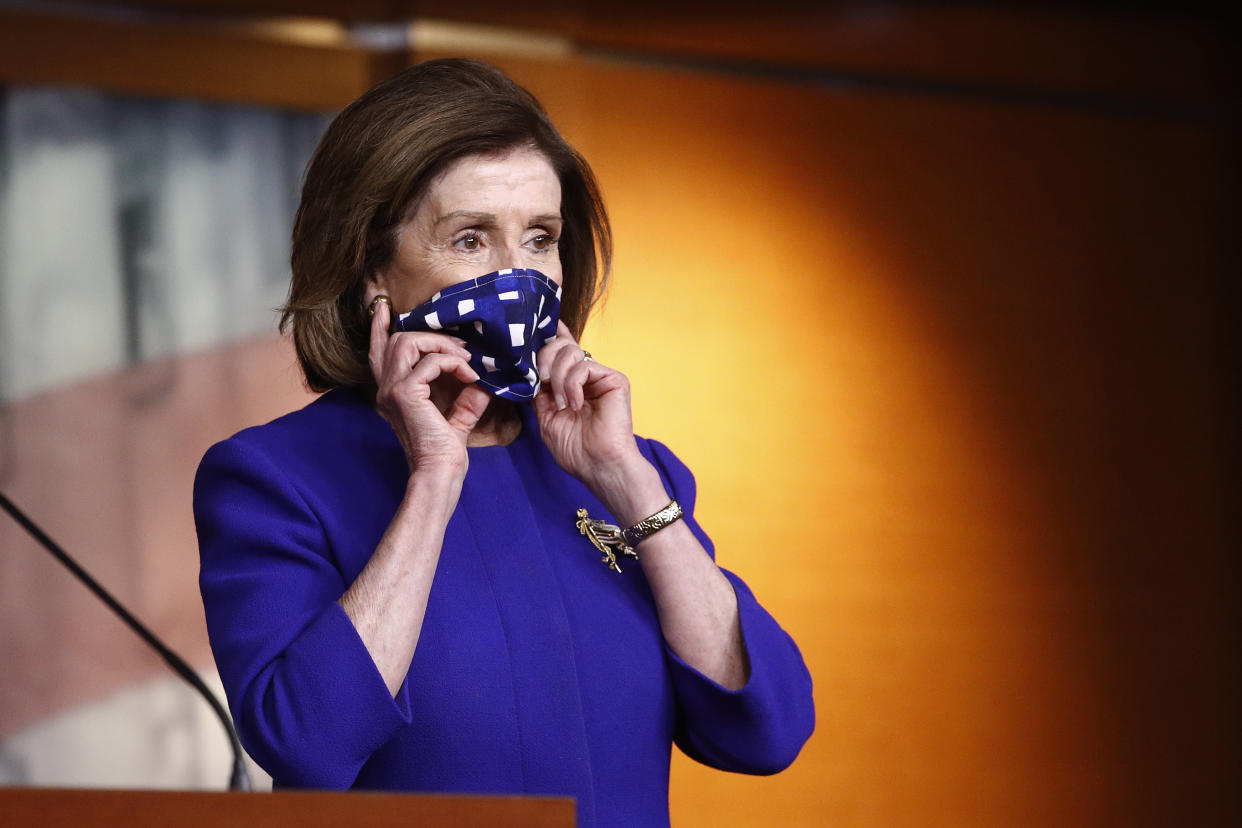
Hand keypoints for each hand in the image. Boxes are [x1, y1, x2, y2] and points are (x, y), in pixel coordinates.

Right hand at [369, 299, 490, 476]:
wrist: (440, 472)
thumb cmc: (446, 452)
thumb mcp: (458, 418)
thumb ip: (467, 398)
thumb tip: (485, 382)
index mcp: (392, 393)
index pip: (378, 353)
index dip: (378, 328)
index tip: (384, 308)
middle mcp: (386, 389)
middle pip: (397, 340)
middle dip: (431, 335)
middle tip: (461, 347)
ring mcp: (391, 390)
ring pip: (407, 342)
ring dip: (441, 344)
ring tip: (465, 359)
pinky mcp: (404, 393)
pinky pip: (430, 361)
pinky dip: (453, 362)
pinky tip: (469, 374)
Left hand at [533, 322, 646, 496]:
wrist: (599, 466)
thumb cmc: (576, 450)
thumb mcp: (546, 418)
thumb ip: (540, 392)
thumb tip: (529, 369)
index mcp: (571, 383)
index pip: (561, 351)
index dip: (552, 335)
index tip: (540, 323)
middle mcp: (586, 376)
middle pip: (561, 345)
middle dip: (544, 358)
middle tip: (541, 381)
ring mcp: (600, 376)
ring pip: (570, 352)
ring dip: (557, 377)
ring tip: (561, 403)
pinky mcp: (614, 379)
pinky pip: (583, 367)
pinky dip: (572, 385)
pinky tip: (575, 405)